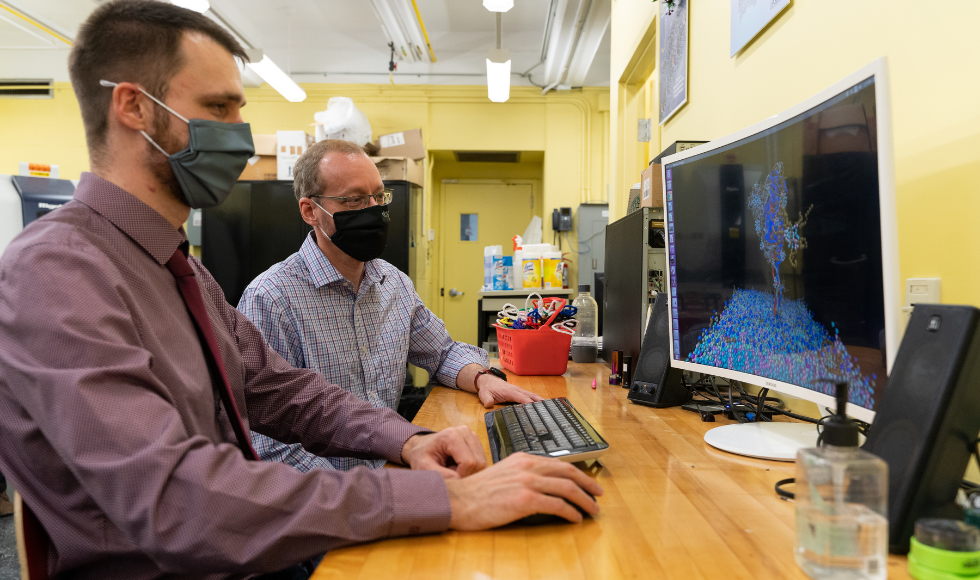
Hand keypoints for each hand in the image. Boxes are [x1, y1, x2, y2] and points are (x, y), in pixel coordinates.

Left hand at [401, 426, 486, 478]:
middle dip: (467, 475)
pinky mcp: (476, 442)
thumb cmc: (421, 457)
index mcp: (452, 435)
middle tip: (452, 477)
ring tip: (454, 471)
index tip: (450, 480)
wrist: (421, 447)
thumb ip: (440, 474)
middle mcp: (465, 432)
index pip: (469, 462)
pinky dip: (472, 469)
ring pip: (482, 463)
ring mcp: (472, 436)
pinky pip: (482, 462)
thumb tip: (458, 480)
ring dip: (470, 472)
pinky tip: (460, 468)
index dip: (462, 476)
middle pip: (479, 463)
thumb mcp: (424, 467)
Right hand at [444, 453, 602, 529]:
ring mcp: (527, 482)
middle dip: (588, 484)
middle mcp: (528, 467)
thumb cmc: (477, 492)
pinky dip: (571, 512)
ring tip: (592, 510)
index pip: (559, 463)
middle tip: (598, 494)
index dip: (578, 473)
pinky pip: (557, 505)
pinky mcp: (525, 500)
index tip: (588, 482)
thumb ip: (523, 474)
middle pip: (569, 472)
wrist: (459, 500)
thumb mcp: (504, 473)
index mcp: (524, 458)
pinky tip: (575, 519)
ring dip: (584, 500)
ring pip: (567, 488)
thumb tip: (543, 484)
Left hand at [476, 375, 543, 408]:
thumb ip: (487, 399)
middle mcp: (517, 390)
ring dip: (539, 400)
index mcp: (510, 392)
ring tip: (549, 407)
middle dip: (539, 402)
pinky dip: (536, 400)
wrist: (487, 380)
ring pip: (531, 395)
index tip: (536, 408)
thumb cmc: (487, 388)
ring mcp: (519, 390)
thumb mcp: (484, 395)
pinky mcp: (519, 392)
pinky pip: (529, 396)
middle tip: (549, 408)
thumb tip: (489, 404)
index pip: (521, 398)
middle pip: (530, 396)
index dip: (529, 403)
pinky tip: (541, 405)